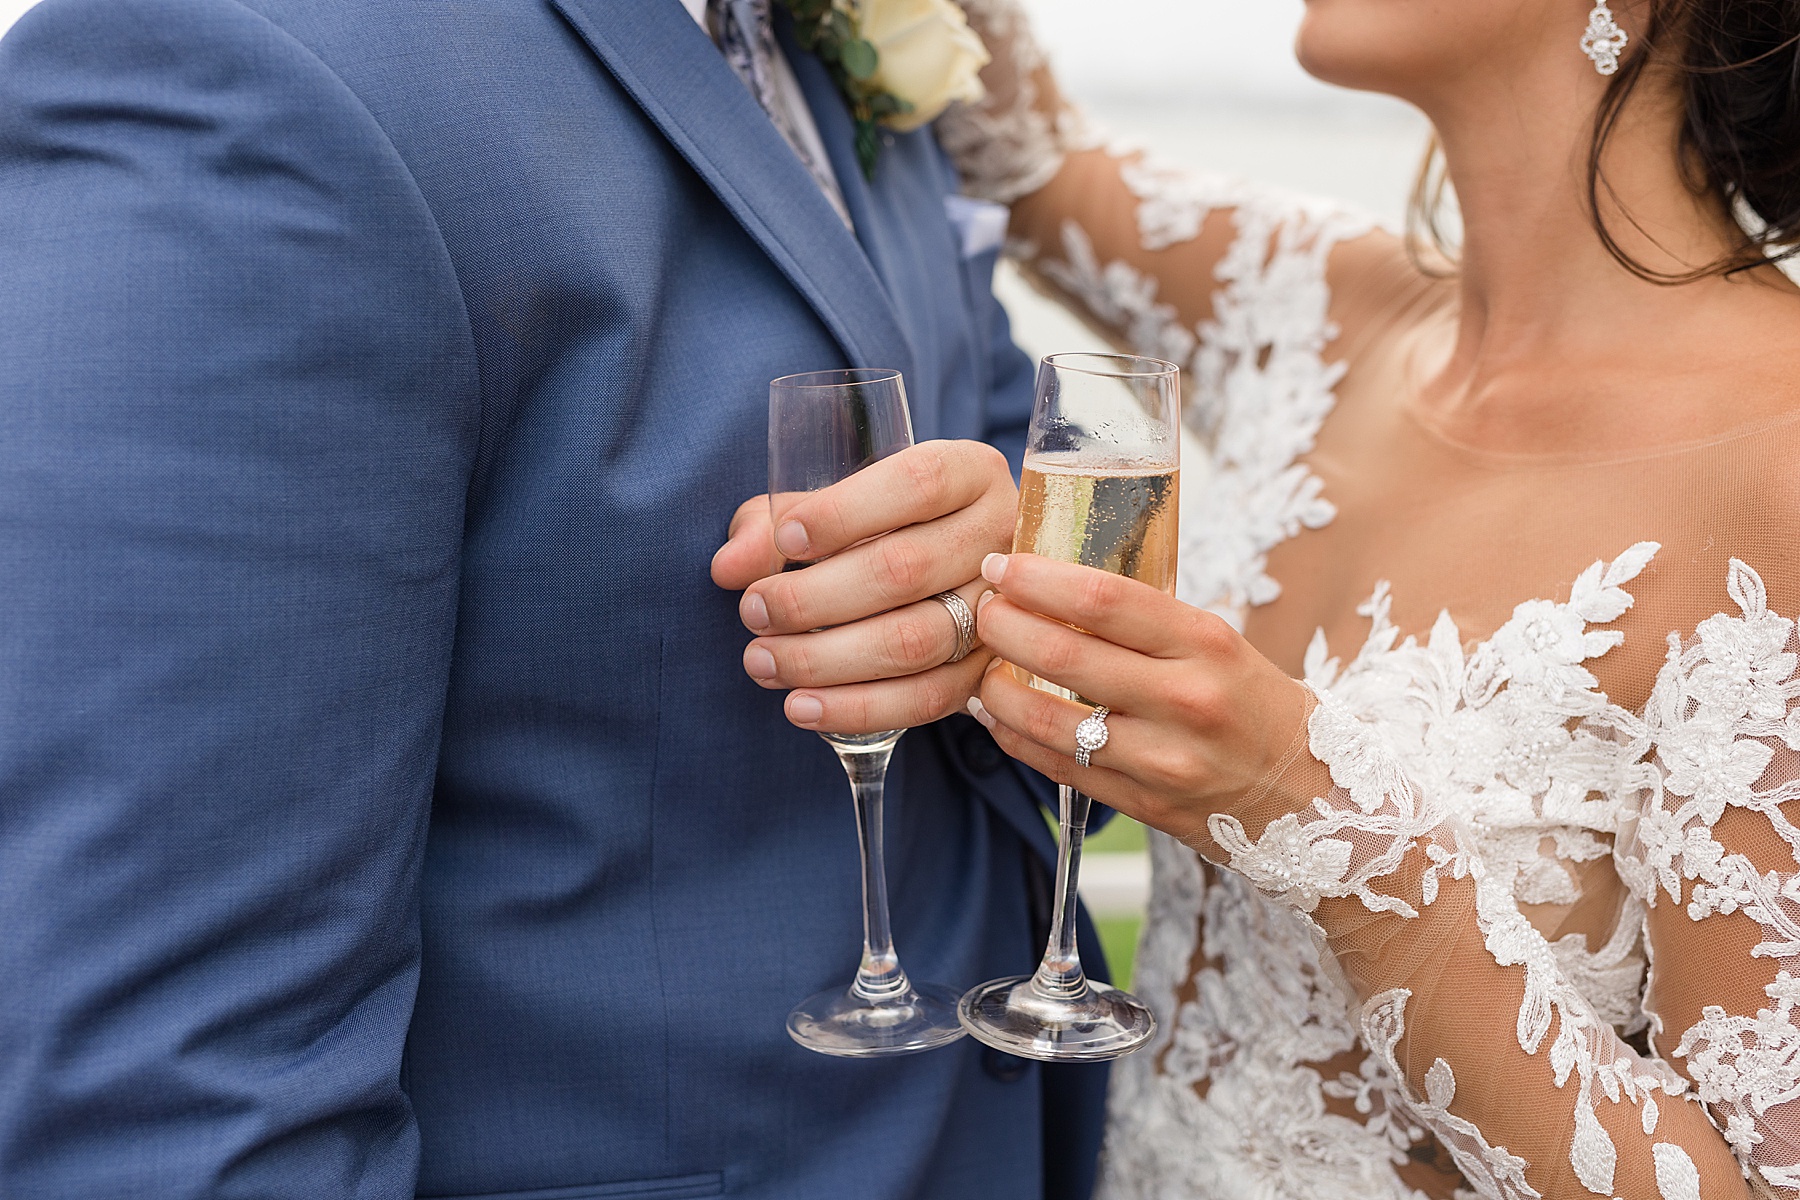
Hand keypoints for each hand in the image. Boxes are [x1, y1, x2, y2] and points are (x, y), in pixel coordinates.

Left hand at [711, 440, 1017, 734]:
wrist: (950, 577)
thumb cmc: (879, 528)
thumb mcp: (834, 506)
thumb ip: (775, 525)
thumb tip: (729, 567)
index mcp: (970, 472)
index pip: (915, 483)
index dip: (844, 513)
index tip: (784, 539)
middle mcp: (999, 537)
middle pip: (907, 568)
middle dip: (815, 597)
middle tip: (754, 611)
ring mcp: (1003, 610)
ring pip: (916, 640)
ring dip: (826, 659)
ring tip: (762, 661)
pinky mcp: (989, 671)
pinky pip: (927, 698)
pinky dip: (858, 708)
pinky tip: (801, 707)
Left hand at [968, 552, 1311, 844]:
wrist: (1312, 796)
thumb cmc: (1251, 704)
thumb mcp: (1215, 644)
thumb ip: (1143, 621)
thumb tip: (1051, 583)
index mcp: (1206, 643)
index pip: (1103, 599)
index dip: (1039, 579)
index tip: (1001, 565)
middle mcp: (1185, 700)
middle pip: (1064, 656)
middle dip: (1003, 626)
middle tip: (981, 608)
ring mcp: (1162, 760)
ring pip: (1047, 719)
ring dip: (996, 688)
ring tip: (980, 664)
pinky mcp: (1144, 804)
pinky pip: (1057, 765)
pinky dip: (1013, 735)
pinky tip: (995, 713)